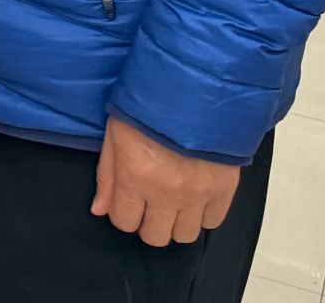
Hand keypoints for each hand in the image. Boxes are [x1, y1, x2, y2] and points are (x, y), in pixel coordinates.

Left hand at [92, 116, 241, 246]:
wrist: (195, 88)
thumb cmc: (148, 106)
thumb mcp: (115, 133)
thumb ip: (106, 175)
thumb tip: (99, 210)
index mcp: (135, 177)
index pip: (125, 222)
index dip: (123, 213)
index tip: (128, 200)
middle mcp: (166, 193)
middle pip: (155, 236)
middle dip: (148, 222)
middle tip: (151, 203)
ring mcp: (198, 194)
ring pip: (185, 235)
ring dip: (176, 222)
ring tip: (175, 201)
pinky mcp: (224, 189)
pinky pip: (213, 222)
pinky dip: (203, 214)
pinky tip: (196, 196)